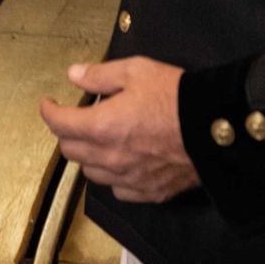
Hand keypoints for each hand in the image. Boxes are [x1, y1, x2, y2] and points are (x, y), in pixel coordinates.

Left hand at [38, 57, 199, 202]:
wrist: (215, 128)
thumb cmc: (176, 96)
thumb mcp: (137, 71)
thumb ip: (100, 75)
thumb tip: (74, 75)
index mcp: (102, 126)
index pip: (60, 124)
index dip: (49, 112)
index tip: (48, 104)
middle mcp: (110, 157)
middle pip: (71, 151)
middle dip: (66, 133)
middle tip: (74, 118)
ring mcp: (129, 179)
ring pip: (92, 173)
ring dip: (88, 156)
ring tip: (98, 139)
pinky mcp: (149, 192)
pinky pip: (119, 190)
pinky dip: (113, 176)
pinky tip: (122, 162)